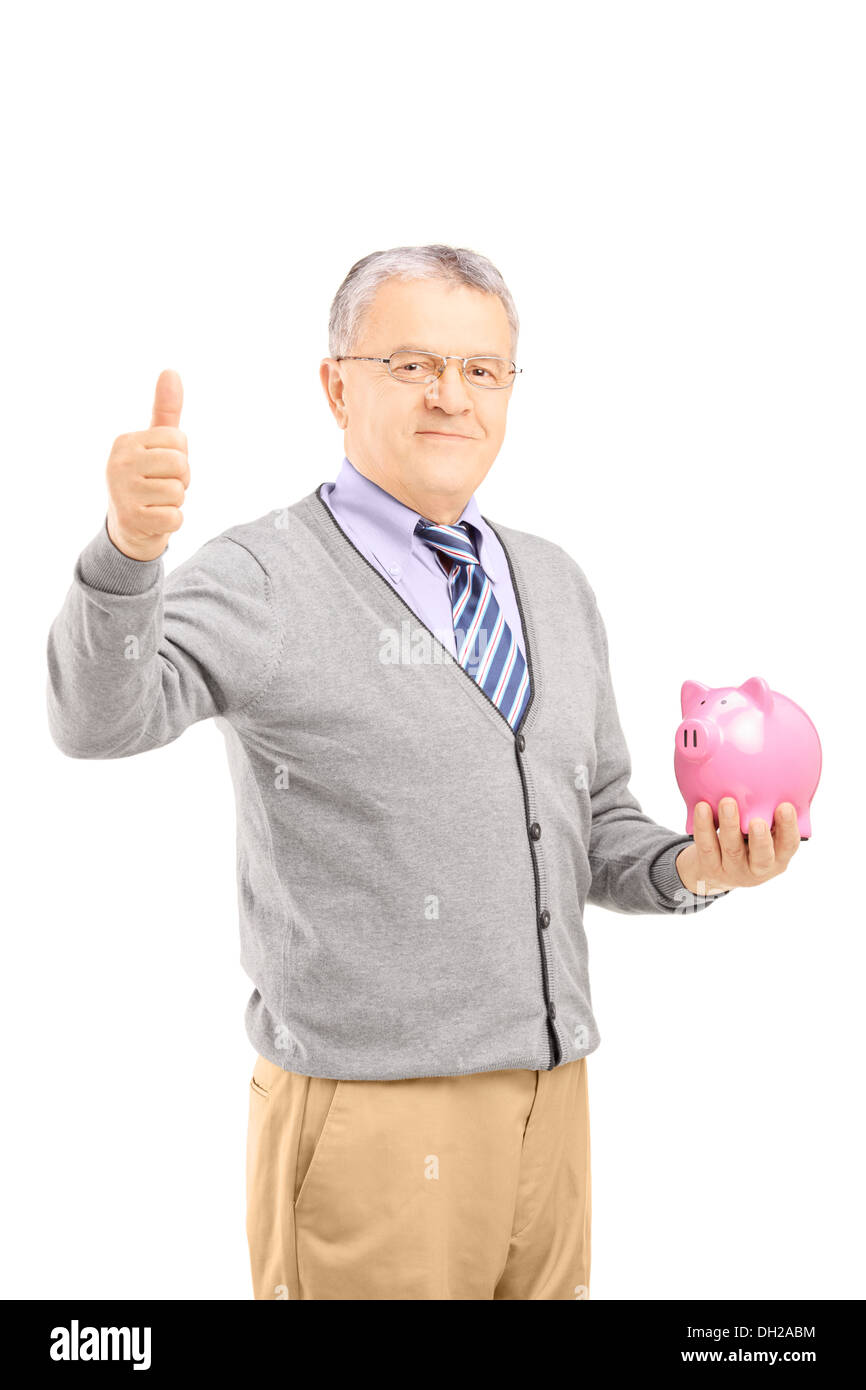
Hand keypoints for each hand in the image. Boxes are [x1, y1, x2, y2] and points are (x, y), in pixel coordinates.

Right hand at [105, 369, 187, 560]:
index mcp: (126, 441)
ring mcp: (122, 491)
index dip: (180, 457)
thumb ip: (166, 411)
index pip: (179, 439)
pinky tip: (155, 519)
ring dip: (175, 502)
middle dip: (181, 479)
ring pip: (178, 492)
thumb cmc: (148, 480)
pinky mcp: (131, 519)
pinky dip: (172, 521)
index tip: (162, 468)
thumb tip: (171, 371)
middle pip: (180, 464)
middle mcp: (118, 462)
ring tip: (157, 503)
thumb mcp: (155, 445)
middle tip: (162, 487)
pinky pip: (175, 517)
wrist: (129, 529)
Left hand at [675, 798, 801, 895]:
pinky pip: (706, 846)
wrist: (718, 869)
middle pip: (762, 856)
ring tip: (727, 802)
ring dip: (730, 825)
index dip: (788, 827)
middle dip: (760, 839)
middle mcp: (758, 868)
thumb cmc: (748, 842)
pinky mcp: (710, 867)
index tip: (785, 806)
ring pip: (731, 849)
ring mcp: (733, 870)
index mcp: (778, 857)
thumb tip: (771, 778)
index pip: (789, 844)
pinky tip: (702, 807)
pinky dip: (704, 826)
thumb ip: (768, 814)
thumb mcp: (765, 833)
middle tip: (757, 821)